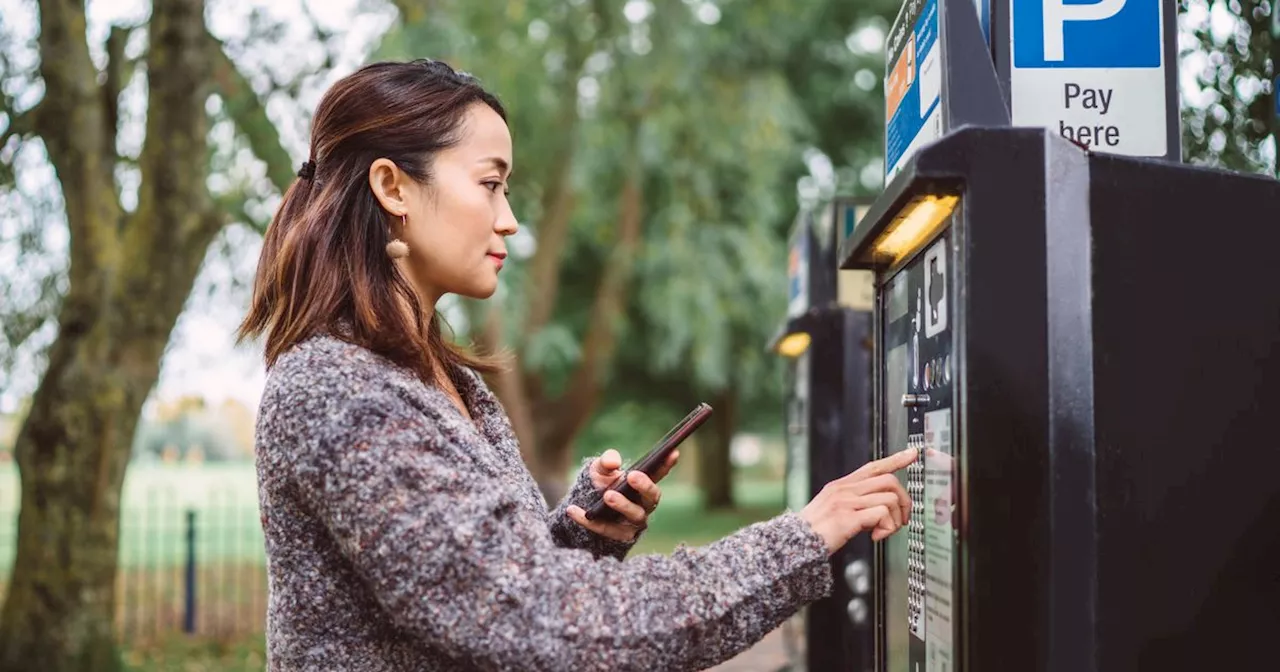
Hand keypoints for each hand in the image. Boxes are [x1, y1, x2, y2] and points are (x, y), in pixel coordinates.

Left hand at [566, 448, 678, 541]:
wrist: (586, 509)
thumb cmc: (601, 485)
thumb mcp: (601, 470)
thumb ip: (606, 462)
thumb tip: (613, 462)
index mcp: (643, 486)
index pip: (658, 474)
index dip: (666, 464)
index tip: (673, 451)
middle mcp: (644, 505)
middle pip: (652, 498)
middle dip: (644, 487)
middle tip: (632, 476)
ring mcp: (633, 522)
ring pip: (635, 516)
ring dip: (622, 505)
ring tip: (607, 495)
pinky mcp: (619, 536)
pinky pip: (606, 529)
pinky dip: (589, 521)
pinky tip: (573, 510)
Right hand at [800, 447, 917, 553]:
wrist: (794, 545)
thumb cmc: (815, 531)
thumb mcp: (834, 509)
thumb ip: (855, 503)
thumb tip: (880, 509)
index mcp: (842, 485)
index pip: (873, 466)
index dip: (895, 459)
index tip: (912, 453)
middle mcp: (844, 489)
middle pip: (889, 481)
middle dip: (904, 501)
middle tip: (902, 519)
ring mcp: (846, 502)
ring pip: (889, 498)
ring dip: (894, 520)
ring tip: (883, 532)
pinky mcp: (848, 517)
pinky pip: (881, 514)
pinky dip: (886, 529)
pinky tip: (875, 537)